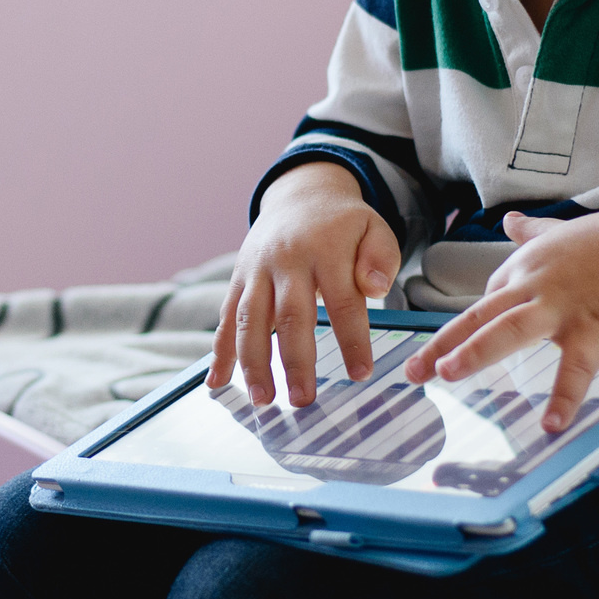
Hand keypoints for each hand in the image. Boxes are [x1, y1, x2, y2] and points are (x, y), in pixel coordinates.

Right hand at [210, 163, 402, 408]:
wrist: (298, 197)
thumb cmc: (343, 225)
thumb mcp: (374, 228)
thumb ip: (381, 258)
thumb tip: (375, 289)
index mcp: (325, 249)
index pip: (342, 300)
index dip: (352, 339)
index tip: (361, 373)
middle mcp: (286, 260)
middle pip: (290, 315)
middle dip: (295, 361)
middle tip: (303, 400)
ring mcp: (257, 270)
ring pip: (250, 319)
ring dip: (253, 362)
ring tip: (262, 399)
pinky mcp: (238, 279)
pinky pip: (226, 317)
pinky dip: (220, 351)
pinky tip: (217, 382)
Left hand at [402, 200, 598, 433]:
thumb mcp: (561, 231)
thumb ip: (531, 231)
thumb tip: (510, 219)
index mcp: (525, 268)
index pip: (485, 303)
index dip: (464, 331)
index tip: (442, 353)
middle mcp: (535, 286)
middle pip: (480, 316)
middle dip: (444, 343)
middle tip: (414, 371)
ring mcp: (563, 308)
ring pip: (510, 329)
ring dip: (477, 351)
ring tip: (448, 373)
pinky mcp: (595, 329)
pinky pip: (575, 368)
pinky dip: (563, 397)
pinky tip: (549, 424)